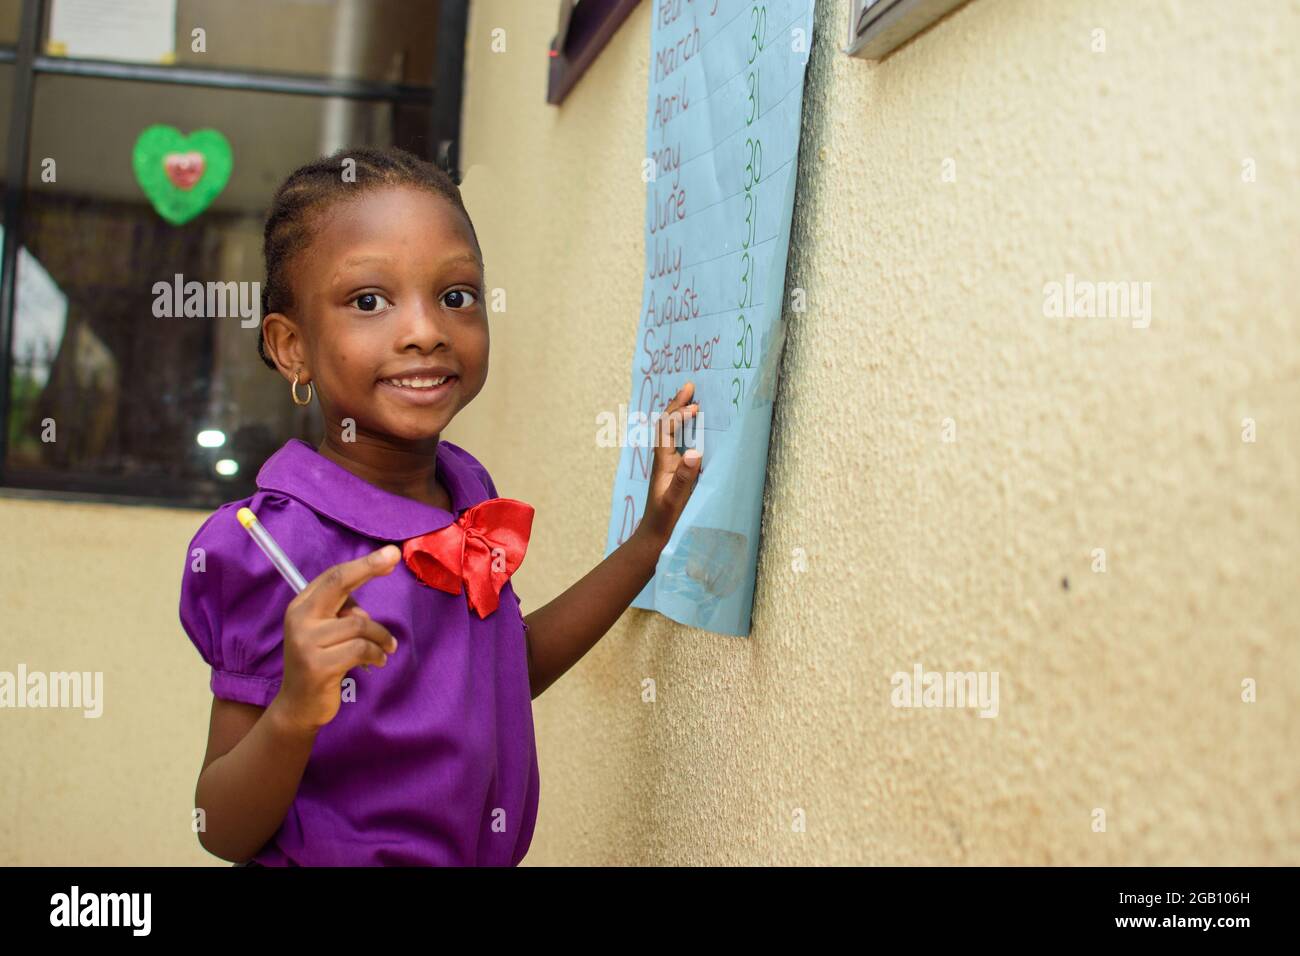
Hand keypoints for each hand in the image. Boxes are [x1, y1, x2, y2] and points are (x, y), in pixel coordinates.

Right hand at [271, 545, 401, 733]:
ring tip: (386, 649)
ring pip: (359, 624)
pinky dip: (376, 654)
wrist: (299, 705)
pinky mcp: (318, 666)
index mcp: (301, 606)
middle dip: (368, 568)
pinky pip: (360, 649)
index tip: (390, 554)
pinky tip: (377, 662)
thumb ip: (341, 612)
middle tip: (394, 557)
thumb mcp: (325, 632)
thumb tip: (367, 603)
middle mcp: (299, 619)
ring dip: (380, 636)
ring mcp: (306, 643)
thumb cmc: (320, 661)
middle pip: (339, 584)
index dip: (362, 564)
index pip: (333, 577)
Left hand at [635, 381, 703, 550]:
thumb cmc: (665, 521)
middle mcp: (664, 460)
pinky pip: (679, 444)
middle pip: (667, 426)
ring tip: (692, 400)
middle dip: (677, 405)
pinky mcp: (675, 474)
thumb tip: (694, 451)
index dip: (678, 413)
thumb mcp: (675, 500)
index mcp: (663, 462)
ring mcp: (669, 467)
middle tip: (690, 386)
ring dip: (680, 415)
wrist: (654, 538)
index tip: (693, 403)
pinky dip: (685, 431)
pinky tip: (693, 430)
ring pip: (671, 433)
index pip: (667, 429)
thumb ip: (684, 478)